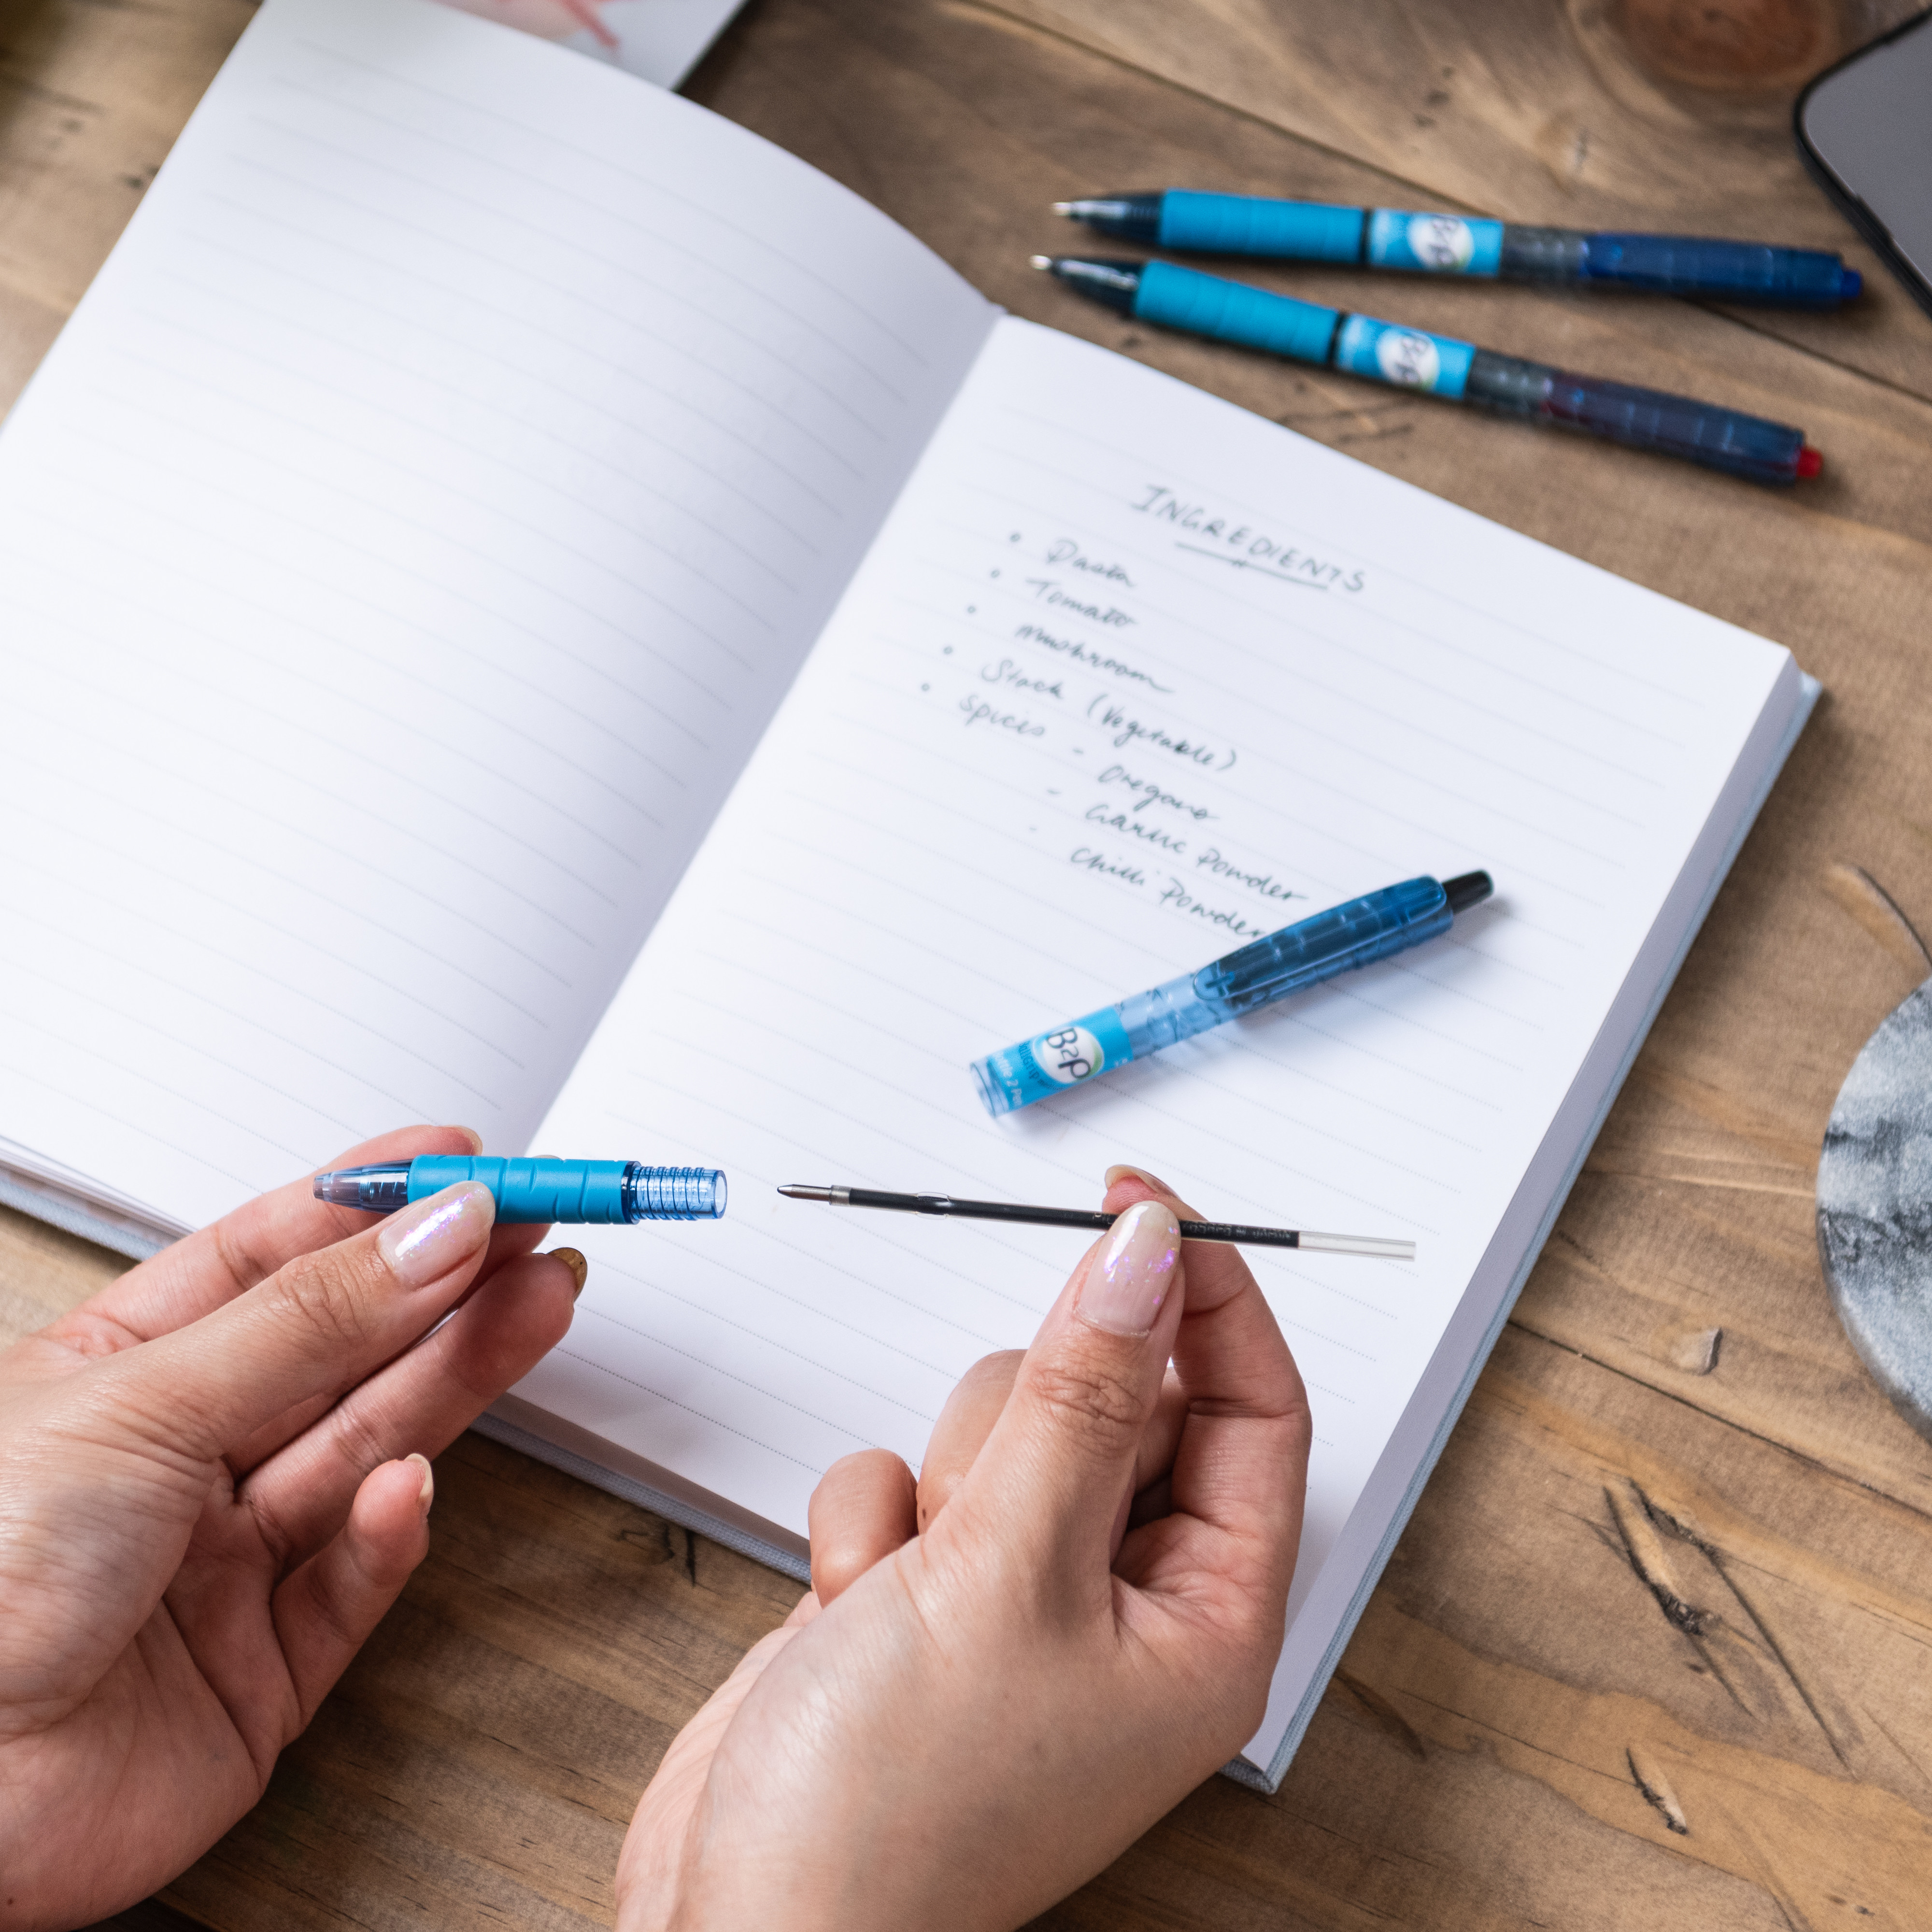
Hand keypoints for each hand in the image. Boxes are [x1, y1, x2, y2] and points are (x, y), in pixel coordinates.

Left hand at [0, 1126, 580, 1930]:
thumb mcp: (142, 1403)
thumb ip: (308, 1322)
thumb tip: (430, 1234)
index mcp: (115, 1374)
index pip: (265, 1260)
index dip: (368, 1207)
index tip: (459, 1163)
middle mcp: (176, 1462)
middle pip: (342, 1353)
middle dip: (443, 1286)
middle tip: (535, 1230)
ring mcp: (223, 1566)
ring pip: (367, 1449)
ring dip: (456, 1376)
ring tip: (538, 1300)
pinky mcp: (264, 1673)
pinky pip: (350, 1584)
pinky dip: (387, 1536)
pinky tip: (410, 1488)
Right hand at [616, 1164, 1309, 1930]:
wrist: (746, 1924)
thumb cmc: (899, 1809)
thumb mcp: (1011, 1569)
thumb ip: (1082, 1393)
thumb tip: (1153, 1254)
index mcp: (1206, 1616)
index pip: (1253, 1406)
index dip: (1208, 1294)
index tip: (1140, 1202)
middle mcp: (1123, 1600)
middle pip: (1115, 1399)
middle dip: (1033, 1419)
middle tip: (988, 1496)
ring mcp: (1018, 1591)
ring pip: (1003, 1422)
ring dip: (940, 1476)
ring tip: (909, 1578)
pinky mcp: (923, 1586)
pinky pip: (909, 1472)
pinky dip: (869, 1519)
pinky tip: (850, 1608)